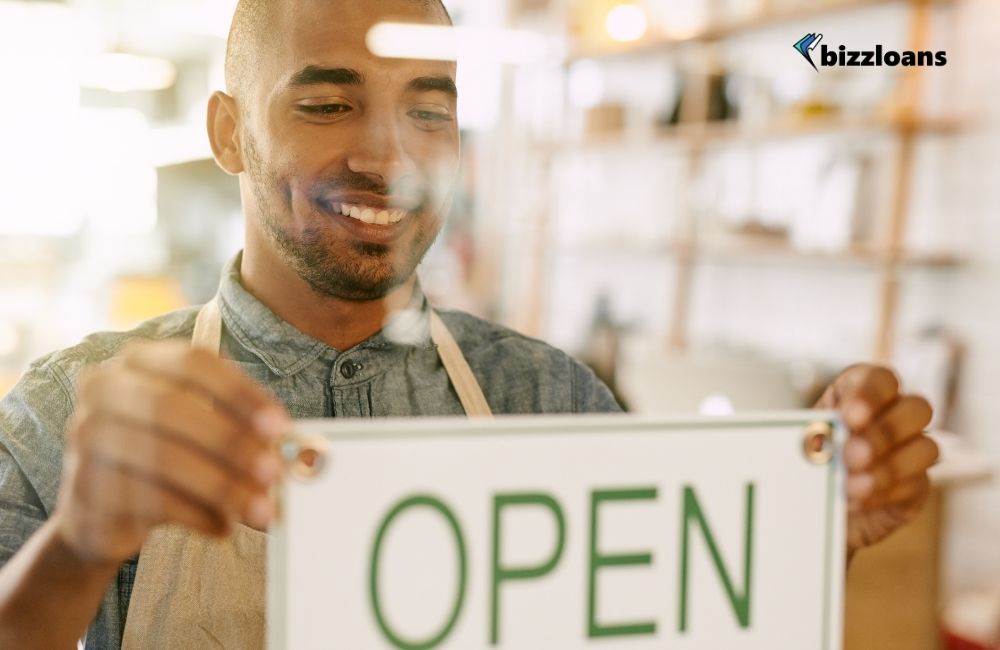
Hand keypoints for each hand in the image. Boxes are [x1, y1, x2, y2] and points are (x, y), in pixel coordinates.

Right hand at [53, 341, 289, 565]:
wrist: (106, 510)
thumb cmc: (168, 454)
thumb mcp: (203, 429)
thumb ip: (242, 428)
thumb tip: (292, 446)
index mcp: (139, 360)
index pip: (193, 362)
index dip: (240, 394)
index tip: (280, 426)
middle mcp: (104, 389)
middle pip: (172, 409)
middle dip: (231, 443)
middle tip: (274, 472)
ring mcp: (85, 437)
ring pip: (162, 460)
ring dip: (222, 488)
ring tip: (261, 509)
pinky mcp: (83, 488)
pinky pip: (149, 501)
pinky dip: (197, 516)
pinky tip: (224, 527)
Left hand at [815, 364, 938, 555]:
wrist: (806, 503)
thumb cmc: (803, 459)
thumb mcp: (800, 440)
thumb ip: (812, 435)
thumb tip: (817, 439)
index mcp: (862, 392)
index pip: (880, 379)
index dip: (869, 395)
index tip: (849, 417)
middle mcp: (896, 413)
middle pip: (917, 407)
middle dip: (884, 432)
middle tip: (851, 455)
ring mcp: (912, 448)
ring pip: (927, 447)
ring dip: (889, 468)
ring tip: (852, 487)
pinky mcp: (916, 484)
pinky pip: (917, 484)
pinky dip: (887, 493)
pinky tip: (861, 501)